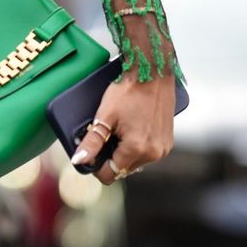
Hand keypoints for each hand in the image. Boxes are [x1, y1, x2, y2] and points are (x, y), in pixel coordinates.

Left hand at [71, 66, 175, 184]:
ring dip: (124, 151)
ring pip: (135, 161)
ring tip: (119, 129)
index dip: (97, 166)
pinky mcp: (167, 141)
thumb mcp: (105, 116)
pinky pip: (146, 152)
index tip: (91, 151)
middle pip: (123, 168)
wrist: (152, 72)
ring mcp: (163, 148)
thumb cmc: (129, 90)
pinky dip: (136, 146)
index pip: (111, 174)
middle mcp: (154, 153)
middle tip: (106, 134)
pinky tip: (131, 128)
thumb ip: (92, 142)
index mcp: (137, 149)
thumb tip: (79, 160)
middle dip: (111, 156)